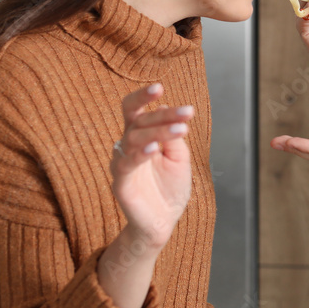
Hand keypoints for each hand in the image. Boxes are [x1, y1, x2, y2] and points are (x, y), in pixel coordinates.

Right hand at [110, 83, 195, 248]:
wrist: (165, 219)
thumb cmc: (170, 186)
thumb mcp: (178, 156)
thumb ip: (172, 135)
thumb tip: (165, 109)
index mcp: (140, 136)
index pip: (135, 110)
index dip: (143, 97)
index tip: (160, 87)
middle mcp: (127, 145)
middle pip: (138, 121)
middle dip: (163, 115)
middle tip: (188, 112)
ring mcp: (121, 163)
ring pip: (134, 139)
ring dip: (159, 132)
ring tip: (181, 129)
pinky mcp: (120, 182)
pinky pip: (126, 164)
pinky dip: (140, 154)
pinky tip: (154, 148)